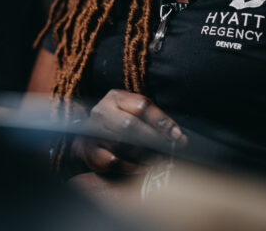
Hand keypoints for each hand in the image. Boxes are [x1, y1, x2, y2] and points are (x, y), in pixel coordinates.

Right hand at [71, 89, 186, 174]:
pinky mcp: (91, 152)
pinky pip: (115, 161)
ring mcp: (94, 132)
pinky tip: (144, 168)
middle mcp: (102, 111)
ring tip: (161, 159)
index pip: (141, 105)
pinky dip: (132, 166)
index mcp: (116, 97)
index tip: (176, 135)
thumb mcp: (132, 111)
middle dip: (155, 138)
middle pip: (131, 124)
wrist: (88, 139)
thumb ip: (153, 118)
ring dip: (146, 155)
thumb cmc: (118, 123)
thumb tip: (177, 135)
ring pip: (123, 144)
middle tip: (171, 149)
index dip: (161, 120)